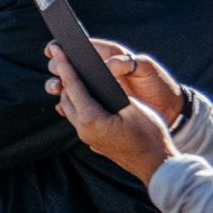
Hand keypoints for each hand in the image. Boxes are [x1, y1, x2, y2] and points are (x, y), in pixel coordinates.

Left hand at [45, 42, 178, 178]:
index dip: (65, 65)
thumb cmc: (150, 135)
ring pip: (70, 108)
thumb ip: (113, 92)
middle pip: (67, 97)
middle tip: (66, 59)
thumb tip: (100, 79)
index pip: (73, 86)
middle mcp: (83, 128)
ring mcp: (86, 137)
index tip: (56, 49)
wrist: (156, 164)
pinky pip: (79, 118)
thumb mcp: (134, 107)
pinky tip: (87, 96)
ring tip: (76, 75)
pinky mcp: (92, 140)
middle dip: (66, 78)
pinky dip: (79, 104)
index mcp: (91, 118)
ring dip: (71, 93)